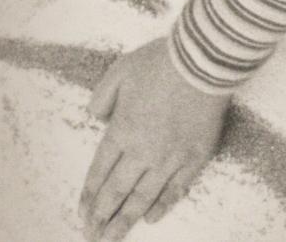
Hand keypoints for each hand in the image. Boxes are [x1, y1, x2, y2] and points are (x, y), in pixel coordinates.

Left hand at [79, 37, 230, 240]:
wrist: (203, 61)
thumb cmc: (160, 62)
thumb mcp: (119, 71)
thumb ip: (102, 98)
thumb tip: (96, 117)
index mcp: (122, 130)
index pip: (100, 171)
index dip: (89, 195)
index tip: (82, 214)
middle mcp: (143, 150)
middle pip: (118, 191)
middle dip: (102, 217)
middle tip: (92, 237)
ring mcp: (171, 157)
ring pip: (144, 197)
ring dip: (126, 220)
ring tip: (113, 238)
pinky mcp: (196, 157)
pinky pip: (176, 188)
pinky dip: (162, 205)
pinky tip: (151, 218)